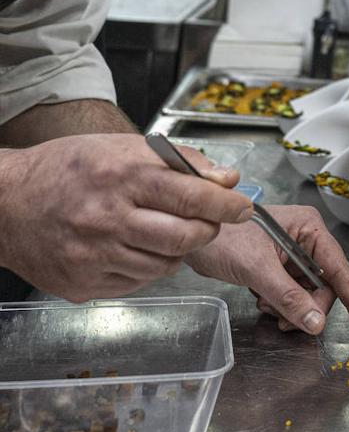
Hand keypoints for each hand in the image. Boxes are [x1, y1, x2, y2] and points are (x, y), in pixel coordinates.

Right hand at [0, 135, 250, 300]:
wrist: (7, 202)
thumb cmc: (68, 169)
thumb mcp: (123, 147)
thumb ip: (181, 162)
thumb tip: (227, 179)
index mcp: (121, 176)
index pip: (192, 197)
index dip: (226, 205)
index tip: (242, 207)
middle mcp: (107, 218)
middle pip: (186, 237)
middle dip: (207, 230)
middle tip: (208, 222)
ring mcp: (93, 256)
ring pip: (165, 265)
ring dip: (177, 250)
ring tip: (162, 230)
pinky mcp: (82, 284)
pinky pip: (137, 282)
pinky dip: (147, 266)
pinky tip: (132, 247)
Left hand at [188, 205, 348, 335]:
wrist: (189, 237)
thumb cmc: (222, 238)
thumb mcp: (257, 269)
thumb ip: (288, 297)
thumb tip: (315, 322)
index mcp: (309, 228)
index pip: (339, 268)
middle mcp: (305, 239)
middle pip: (323, 285)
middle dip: (307, 306)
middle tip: (288, 320)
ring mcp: (292, 253)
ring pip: (307, 293)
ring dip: (290, 308)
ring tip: (268, 308)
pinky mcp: (278, 265)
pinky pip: (292, 293)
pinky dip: (280, 304)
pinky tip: (264, 302)